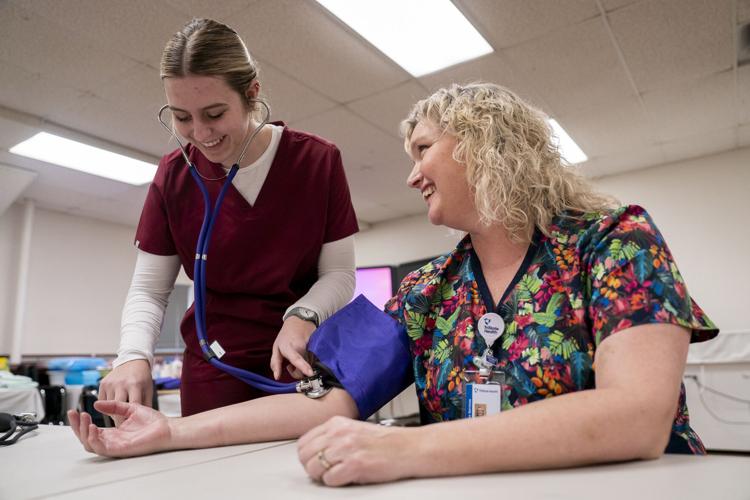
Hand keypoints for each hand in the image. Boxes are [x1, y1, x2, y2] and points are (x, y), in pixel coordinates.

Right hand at [67, 401, 171, 457]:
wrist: (168, 427)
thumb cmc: (153, 420)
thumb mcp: (130, 407)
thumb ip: (114, 406)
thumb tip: (96, 404)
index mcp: (113, 432)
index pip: (89, 429)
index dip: (80, 421)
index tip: (75, 410)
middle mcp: (111, 440)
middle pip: (85, 437)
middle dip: (76, 426)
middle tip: (72, 413)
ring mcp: (115, 445)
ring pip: (89, 444)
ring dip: (82, 431)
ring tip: (83, 417)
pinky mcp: (120, 449)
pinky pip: (101, 448)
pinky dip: (93, 439)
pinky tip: (91, 427)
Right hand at [98, 359, 153, 425]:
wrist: (133, 361)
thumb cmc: (142, 377)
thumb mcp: (148, 389)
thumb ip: (146, 405)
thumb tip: (146, 424)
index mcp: (135, 385)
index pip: (131, 407)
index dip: (131, 419)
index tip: (130, 429)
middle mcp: (121, 384)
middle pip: (117, 410)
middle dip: (119, 421)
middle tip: (122, 430)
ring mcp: (110, 384)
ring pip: (108, 408)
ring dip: (113, 415)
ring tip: (119, 417)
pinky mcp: (102, 384)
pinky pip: (101, 402)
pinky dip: (106, 408)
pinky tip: (113, 408)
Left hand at [270, 317, 315, 379]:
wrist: (300, 321)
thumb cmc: (286, 336)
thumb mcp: (276, 347)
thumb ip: (275, 363)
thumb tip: (276, 377)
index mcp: (290, 347)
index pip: (297, 358)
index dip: (303, 366)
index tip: (310, 373)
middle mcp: (303, 347)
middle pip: (304, 369)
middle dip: (297, 372)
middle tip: (289, 367)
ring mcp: (312, 347)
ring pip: (311, 365)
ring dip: (303, 367)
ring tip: (296, 359)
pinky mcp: (318, 347)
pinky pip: (315, 360)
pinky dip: (309, 362)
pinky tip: (304, 355)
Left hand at [297, 416, 413, 485]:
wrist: (408, 448)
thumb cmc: (385, 442)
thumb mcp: (353, 429)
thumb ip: (333, 436)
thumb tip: (314, 452)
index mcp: (336, 423)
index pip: (304, 442)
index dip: (307, 456)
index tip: (314, 461)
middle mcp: (339, 434)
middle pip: (305, 456)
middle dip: (312, 467)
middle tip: (323, 471)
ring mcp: (346, 449)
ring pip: (314, 468)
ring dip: (322, 476)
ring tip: (336, 474)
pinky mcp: (355, 465)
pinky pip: (329, 480)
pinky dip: (335, 482)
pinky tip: (346, 477)